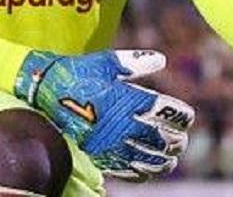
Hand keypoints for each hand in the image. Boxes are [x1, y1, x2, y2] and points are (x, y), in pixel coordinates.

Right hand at [14, 49, 194, 180]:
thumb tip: (161, 60)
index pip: (168, 113)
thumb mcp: (107, 62)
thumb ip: (135, 62)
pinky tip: (150, 169)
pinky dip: (144, 172)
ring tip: (171, 157)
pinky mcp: (100, 155)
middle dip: (177, 140)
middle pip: (163, 140)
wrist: (46, 93)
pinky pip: (129, 171)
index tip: (186, 116)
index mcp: (129, 100)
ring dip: (166, 160)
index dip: (182, 116)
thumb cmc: (79, 74)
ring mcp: (112, 144)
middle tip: (181, 138)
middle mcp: (124, 125)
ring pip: (150, 160)